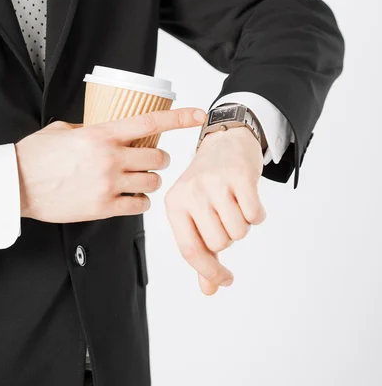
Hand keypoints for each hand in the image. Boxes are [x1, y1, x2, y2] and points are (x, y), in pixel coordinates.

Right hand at [16, 107, 205, 223]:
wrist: (15, 185)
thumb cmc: (35, 155)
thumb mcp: (63, 130)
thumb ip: (89, 130)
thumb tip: (102, 132)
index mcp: (101, 134)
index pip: (150, 122)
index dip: (179, 117)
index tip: (198, 114)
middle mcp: (110, 158)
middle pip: (157, 157)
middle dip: (159, 158)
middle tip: (153, 160)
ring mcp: (108, 184)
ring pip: (152, 182)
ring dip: (151, 180)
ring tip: (142, 180)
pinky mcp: (103, 207)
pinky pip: (138, 206)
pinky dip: (141, 202)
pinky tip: (132, 199)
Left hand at [165, 126, 265, 294]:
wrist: (225, 141)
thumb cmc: (209, 183)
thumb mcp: (196, 213)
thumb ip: (202, 252)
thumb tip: (209, 290)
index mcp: (174, 204)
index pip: (191, 251)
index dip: (210, 272)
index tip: (225, 281)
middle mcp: (191, 192)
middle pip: (219, 243)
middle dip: (229, 236)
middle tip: (226, 214)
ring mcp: (215, 182)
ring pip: (238, 230)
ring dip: (244, 224)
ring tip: (236, 203)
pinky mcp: (239, 175)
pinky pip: (255, 214)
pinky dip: (258, 213)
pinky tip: (249, 197)